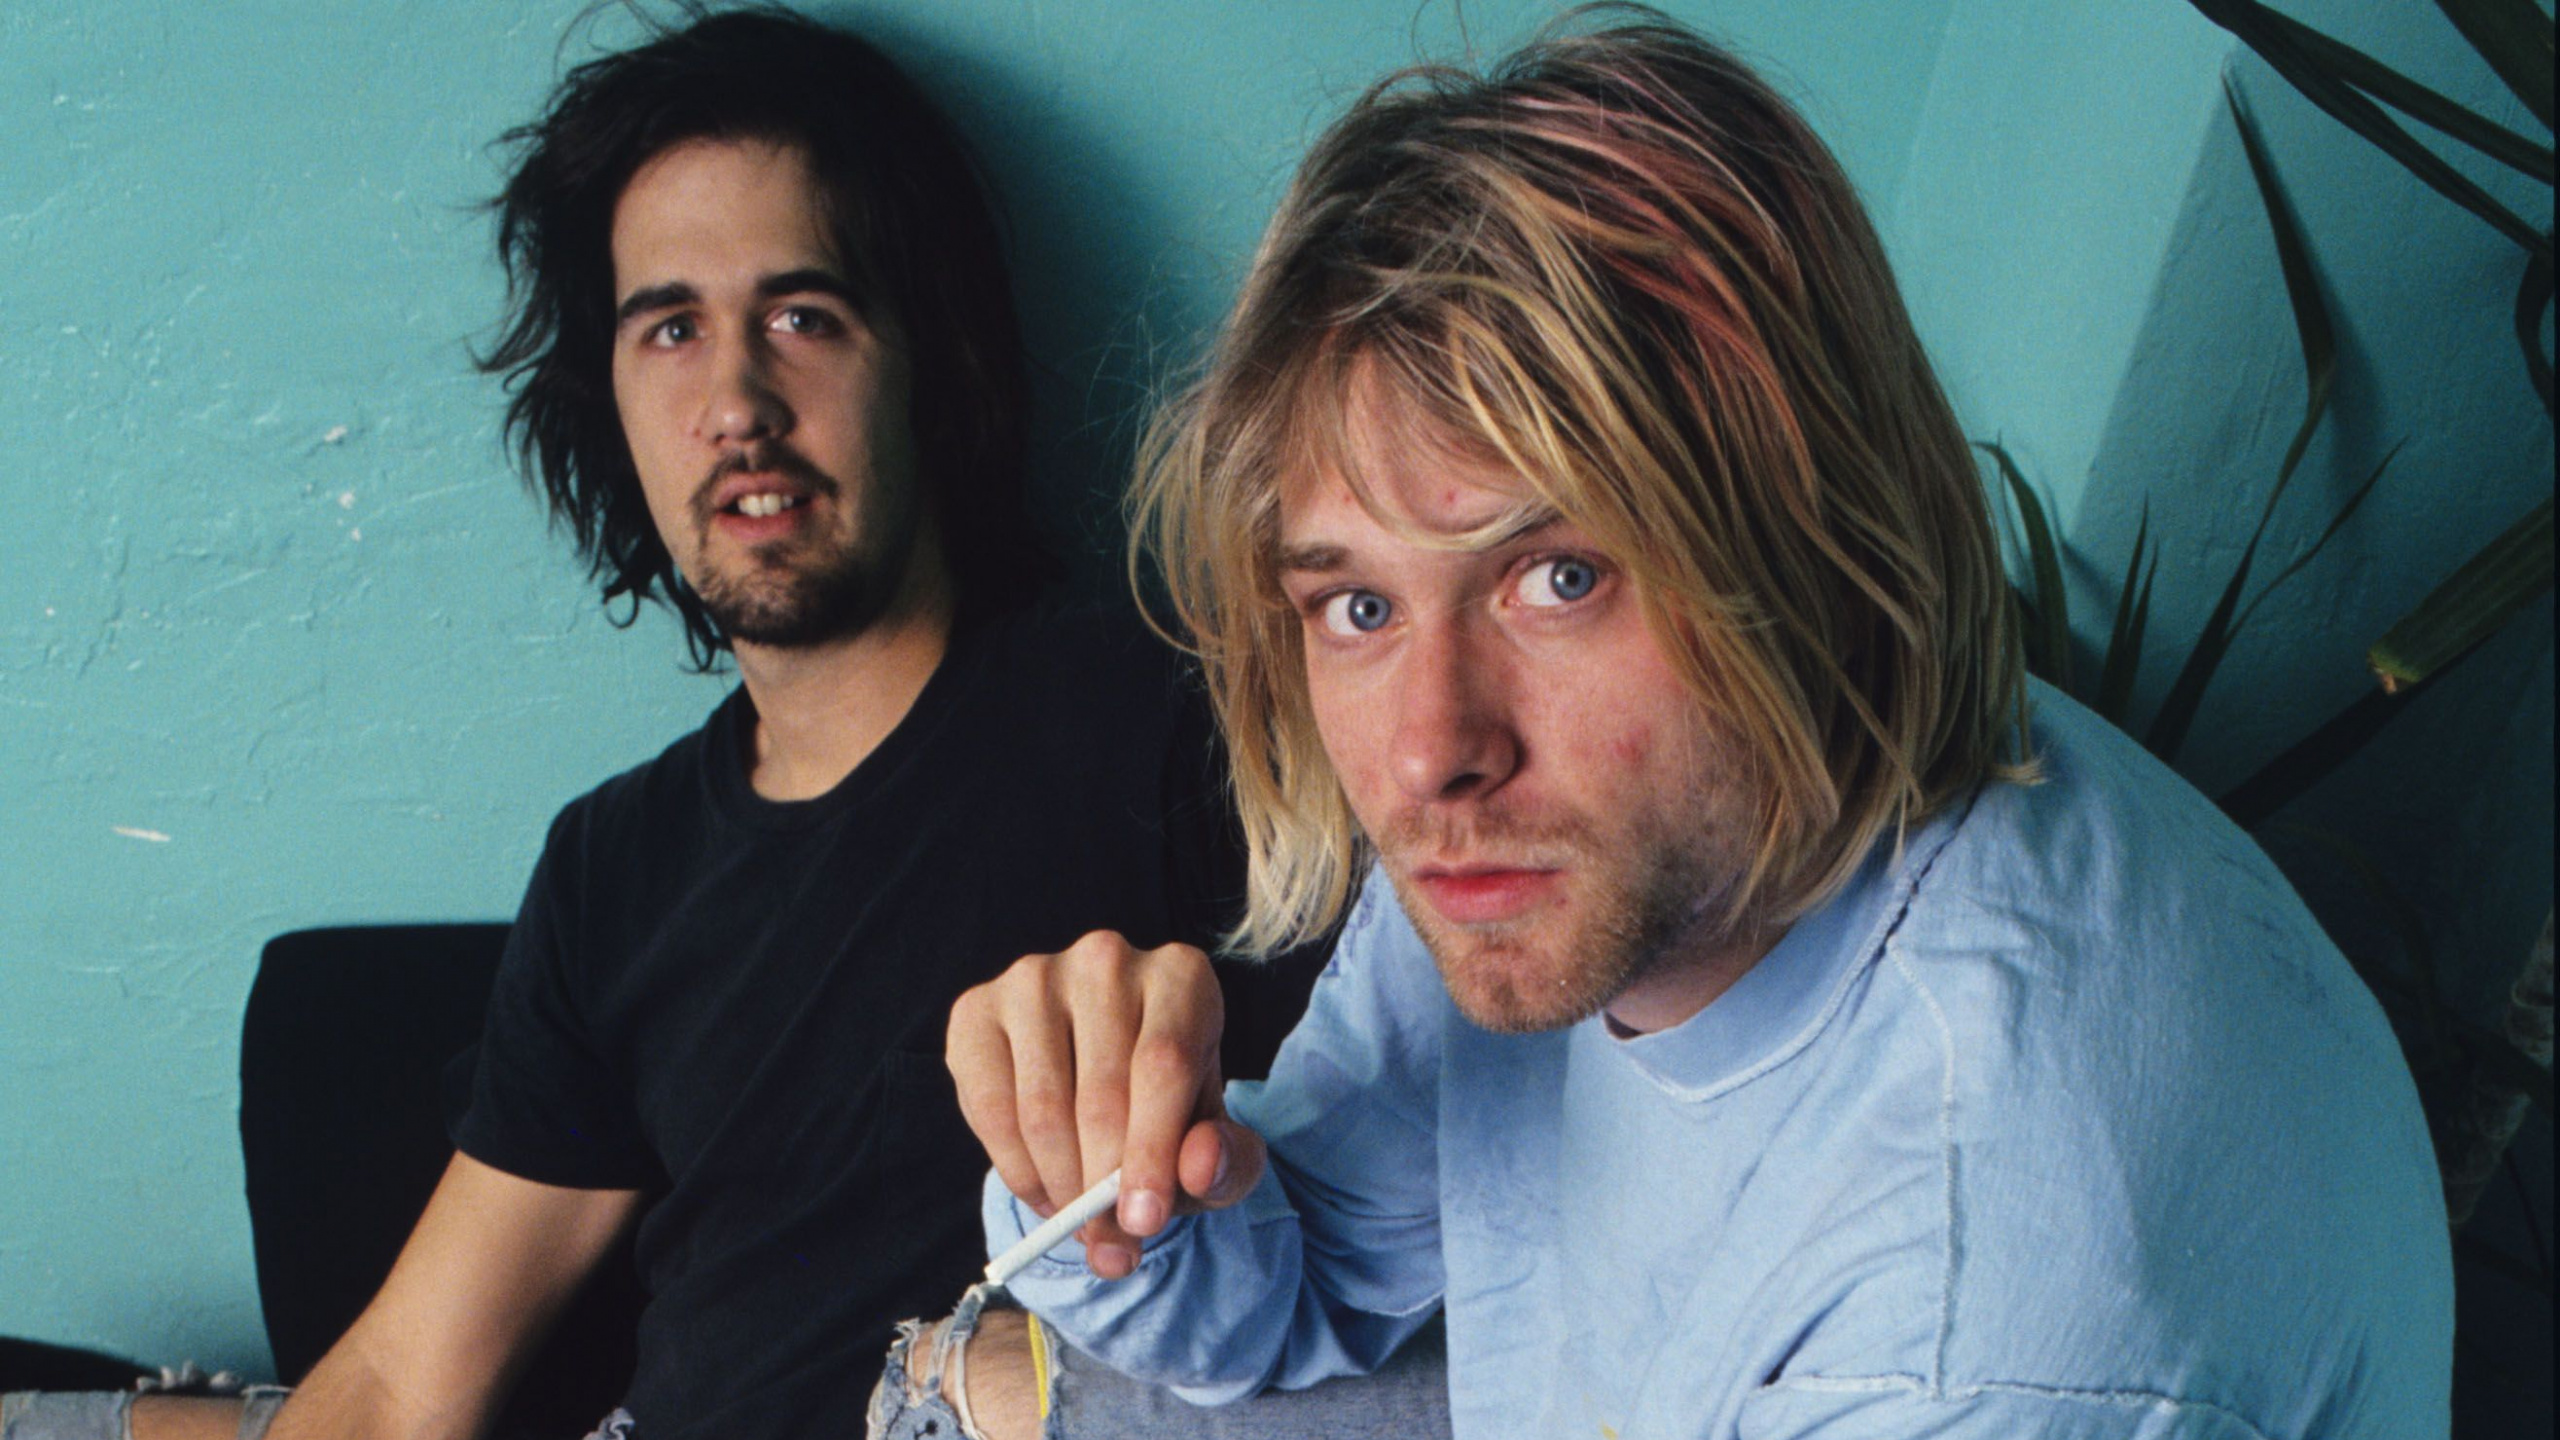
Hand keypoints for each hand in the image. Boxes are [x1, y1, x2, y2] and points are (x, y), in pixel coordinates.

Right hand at [948, 931, 1265, 1278]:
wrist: (1107, 1083)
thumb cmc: (1169, 1111)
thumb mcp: (1216, 1144)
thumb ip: (1227, 1161)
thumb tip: (1200, 1164)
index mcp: (1181, 976)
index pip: (1164, 1064)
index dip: (1152, 1151)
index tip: (1145, 1222)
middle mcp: (1106, 959)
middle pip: (1103, 1092)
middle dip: (1105, 1188)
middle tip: (1113, 1245)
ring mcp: (1033, 977)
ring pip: (1042, 1108)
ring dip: (1062, 1187)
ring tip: (1085, 1218)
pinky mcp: (976, 1009)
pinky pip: (989, 1109)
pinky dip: (1018, 1170)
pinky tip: (1047, 1190)